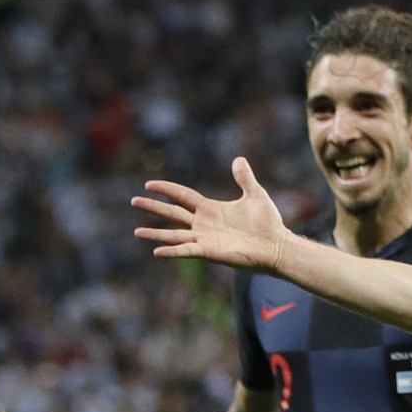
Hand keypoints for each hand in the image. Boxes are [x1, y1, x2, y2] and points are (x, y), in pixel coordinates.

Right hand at [132, 156, 292, 272]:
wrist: (277, 245)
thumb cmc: (268, 223)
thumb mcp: (255, 195)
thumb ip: (244, 178)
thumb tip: (239, 159)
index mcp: (210, 208)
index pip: (182, 196)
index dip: (166, 189)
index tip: (149, 184)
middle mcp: (203, 223)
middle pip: (172, 213)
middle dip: (153, 207)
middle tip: (134, 201)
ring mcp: (205, 238)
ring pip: (174, 234)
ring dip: (156, 234)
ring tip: (137, 232)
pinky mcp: (209, 252)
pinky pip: (186, 250)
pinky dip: (172, 251)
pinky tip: (157, 252)